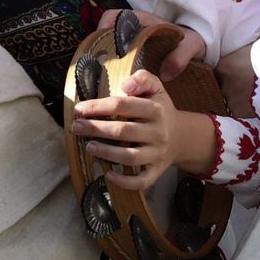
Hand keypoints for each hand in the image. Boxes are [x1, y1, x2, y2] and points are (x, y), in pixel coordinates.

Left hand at [70, 69, 216, 192]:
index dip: (98, 106)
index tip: (80, 109)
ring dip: (106, 153)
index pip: (123, 106)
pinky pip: (141, 180)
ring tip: (88, 146)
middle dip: (96, 129)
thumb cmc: (160, 111)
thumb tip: (125, 85)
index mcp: (156, 109)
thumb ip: (142, 79)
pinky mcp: (156, 171)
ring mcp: (157, 153)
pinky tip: (108, 174)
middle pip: (123, 131)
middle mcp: (158, 132)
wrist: (182, 137)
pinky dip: (124, 181)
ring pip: (130, 157)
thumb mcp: (156, 88)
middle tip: (77, 127)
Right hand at [96, 9, 206, 80]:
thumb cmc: (190, 41)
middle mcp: (132, 30)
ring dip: (102, 59)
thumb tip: (166, 74)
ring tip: (101, 77)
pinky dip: (110, 67)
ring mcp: (130, 42)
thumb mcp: (190, 46)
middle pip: (105, 34)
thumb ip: (181, 57)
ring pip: (107, 47)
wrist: (194, 46)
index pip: (114, 16)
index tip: (101, 42)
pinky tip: (111, 82)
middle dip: (98, 49)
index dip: (104, 26)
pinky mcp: (132, 54)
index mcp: (142, 20)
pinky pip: (115, 58)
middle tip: (97, 67)